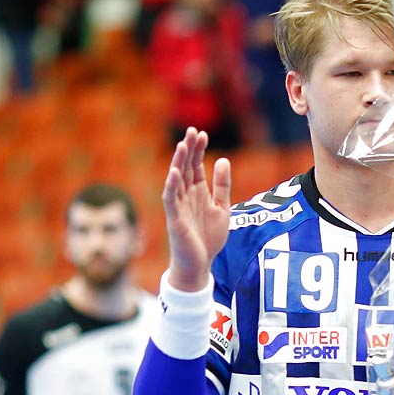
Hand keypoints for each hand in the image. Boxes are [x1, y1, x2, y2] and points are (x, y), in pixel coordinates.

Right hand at [161, 128, 231, 292]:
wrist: (200, 264)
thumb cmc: (209, 238)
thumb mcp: (222, 208)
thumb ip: (222, 186)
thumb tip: (223, 159)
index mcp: (197, 193)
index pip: (196, 166)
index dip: (198, 150)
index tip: (202, 134)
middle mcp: (186, 196)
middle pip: (186, 168)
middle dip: (189, 150)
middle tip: (192, 130)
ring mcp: (178, 207)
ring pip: (177, 180)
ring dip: (179, 162)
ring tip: (182, 144)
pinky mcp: (174, 219)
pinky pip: (170, 199)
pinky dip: (172, 185)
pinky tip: (175, 172)